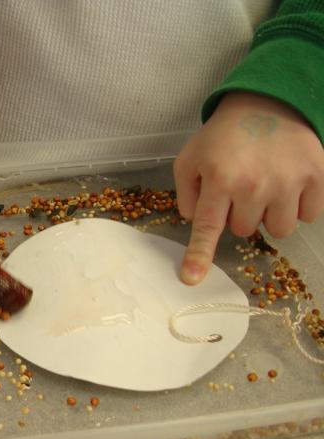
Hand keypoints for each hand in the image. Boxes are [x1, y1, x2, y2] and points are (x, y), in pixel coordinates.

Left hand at [174, 92, 323, 284]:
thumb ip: (186, 193)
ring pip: (278, 229)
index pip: (207, 228)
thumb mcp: (190, 158)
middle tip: (242, 187)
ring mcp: (288, 182)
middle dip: (241, 214)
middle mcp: (253, 185)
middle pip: (244, 230)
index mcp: (219, 179)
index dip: (199, 256)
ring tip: (267, 187)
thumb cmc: (224, 135)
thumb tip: (194, 222)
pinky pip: (308, 216)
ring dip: (271, 215)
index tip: (191, 279)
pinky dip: (299, 205)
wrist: (269, 102)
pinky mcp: (317, 177)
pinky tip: (289, 183)